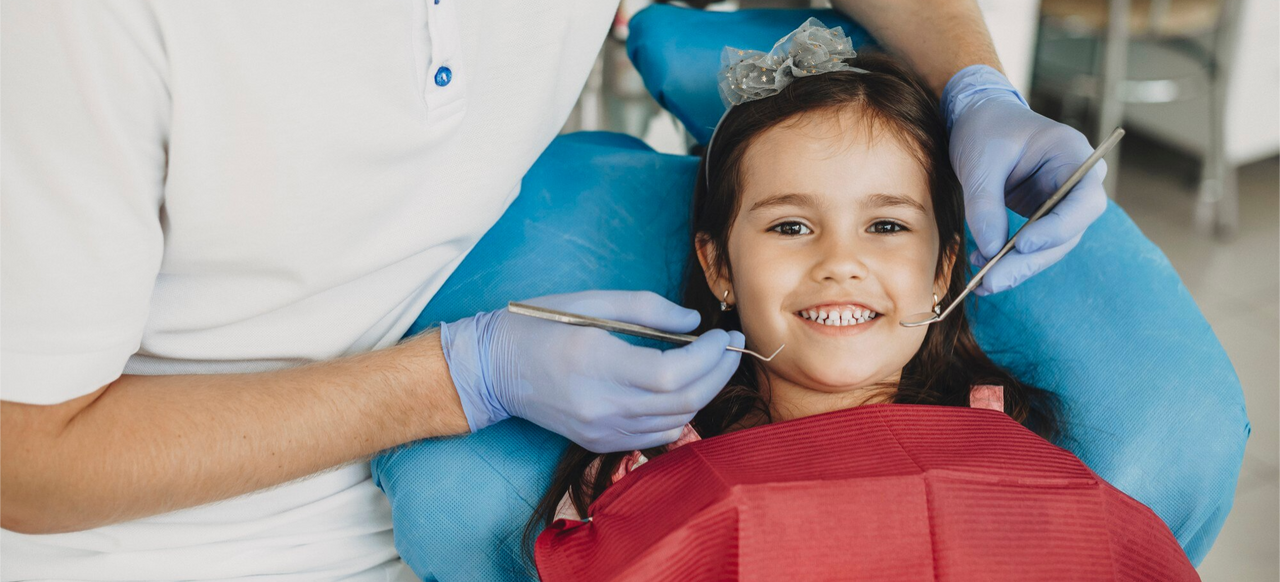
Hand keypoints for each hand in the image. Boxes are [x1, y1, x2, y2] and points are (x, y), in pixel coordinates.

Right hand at [439, 290, 743, 452]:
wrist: (492, 370)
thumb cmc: (539, 325)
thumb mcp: (590, 301)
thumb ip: (646, 310)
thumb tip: (693, 322)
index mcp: (597, 362)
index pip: (673, 374)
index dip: (709, 356)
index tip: (721, 334)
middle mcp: (601, 404)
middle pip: (682, 402)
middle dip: (718, 373)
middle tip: (732, 346)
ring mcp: (600, 430)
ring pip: (675, 422)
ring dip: (704, 393)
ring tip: (714, 363)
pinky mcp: (599, 443)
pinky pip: (655, 436)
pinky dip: (680, 414)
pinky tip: (684, 389)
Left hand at [942, 65, 1107, 294]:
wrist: (979, 118)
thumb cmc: (985, 128)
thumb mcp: (980, 161)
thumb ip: (985, 204)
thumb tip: (991, 250)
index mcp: (1072, 154)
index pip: (1086, 200)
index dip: (1060, 227)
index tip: (1024, 244)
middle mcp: (1076, 182)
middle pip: (1067, 232)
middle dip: (1030, 260)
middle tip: (993, 281)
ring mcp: (1060, 202)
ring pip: (1050, 246)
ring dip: (1018, 268)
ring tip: (983, 282)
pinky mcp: (1041, 216)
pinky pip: (1032, 245)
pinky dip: (1009, 261)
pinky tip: (983, 268)